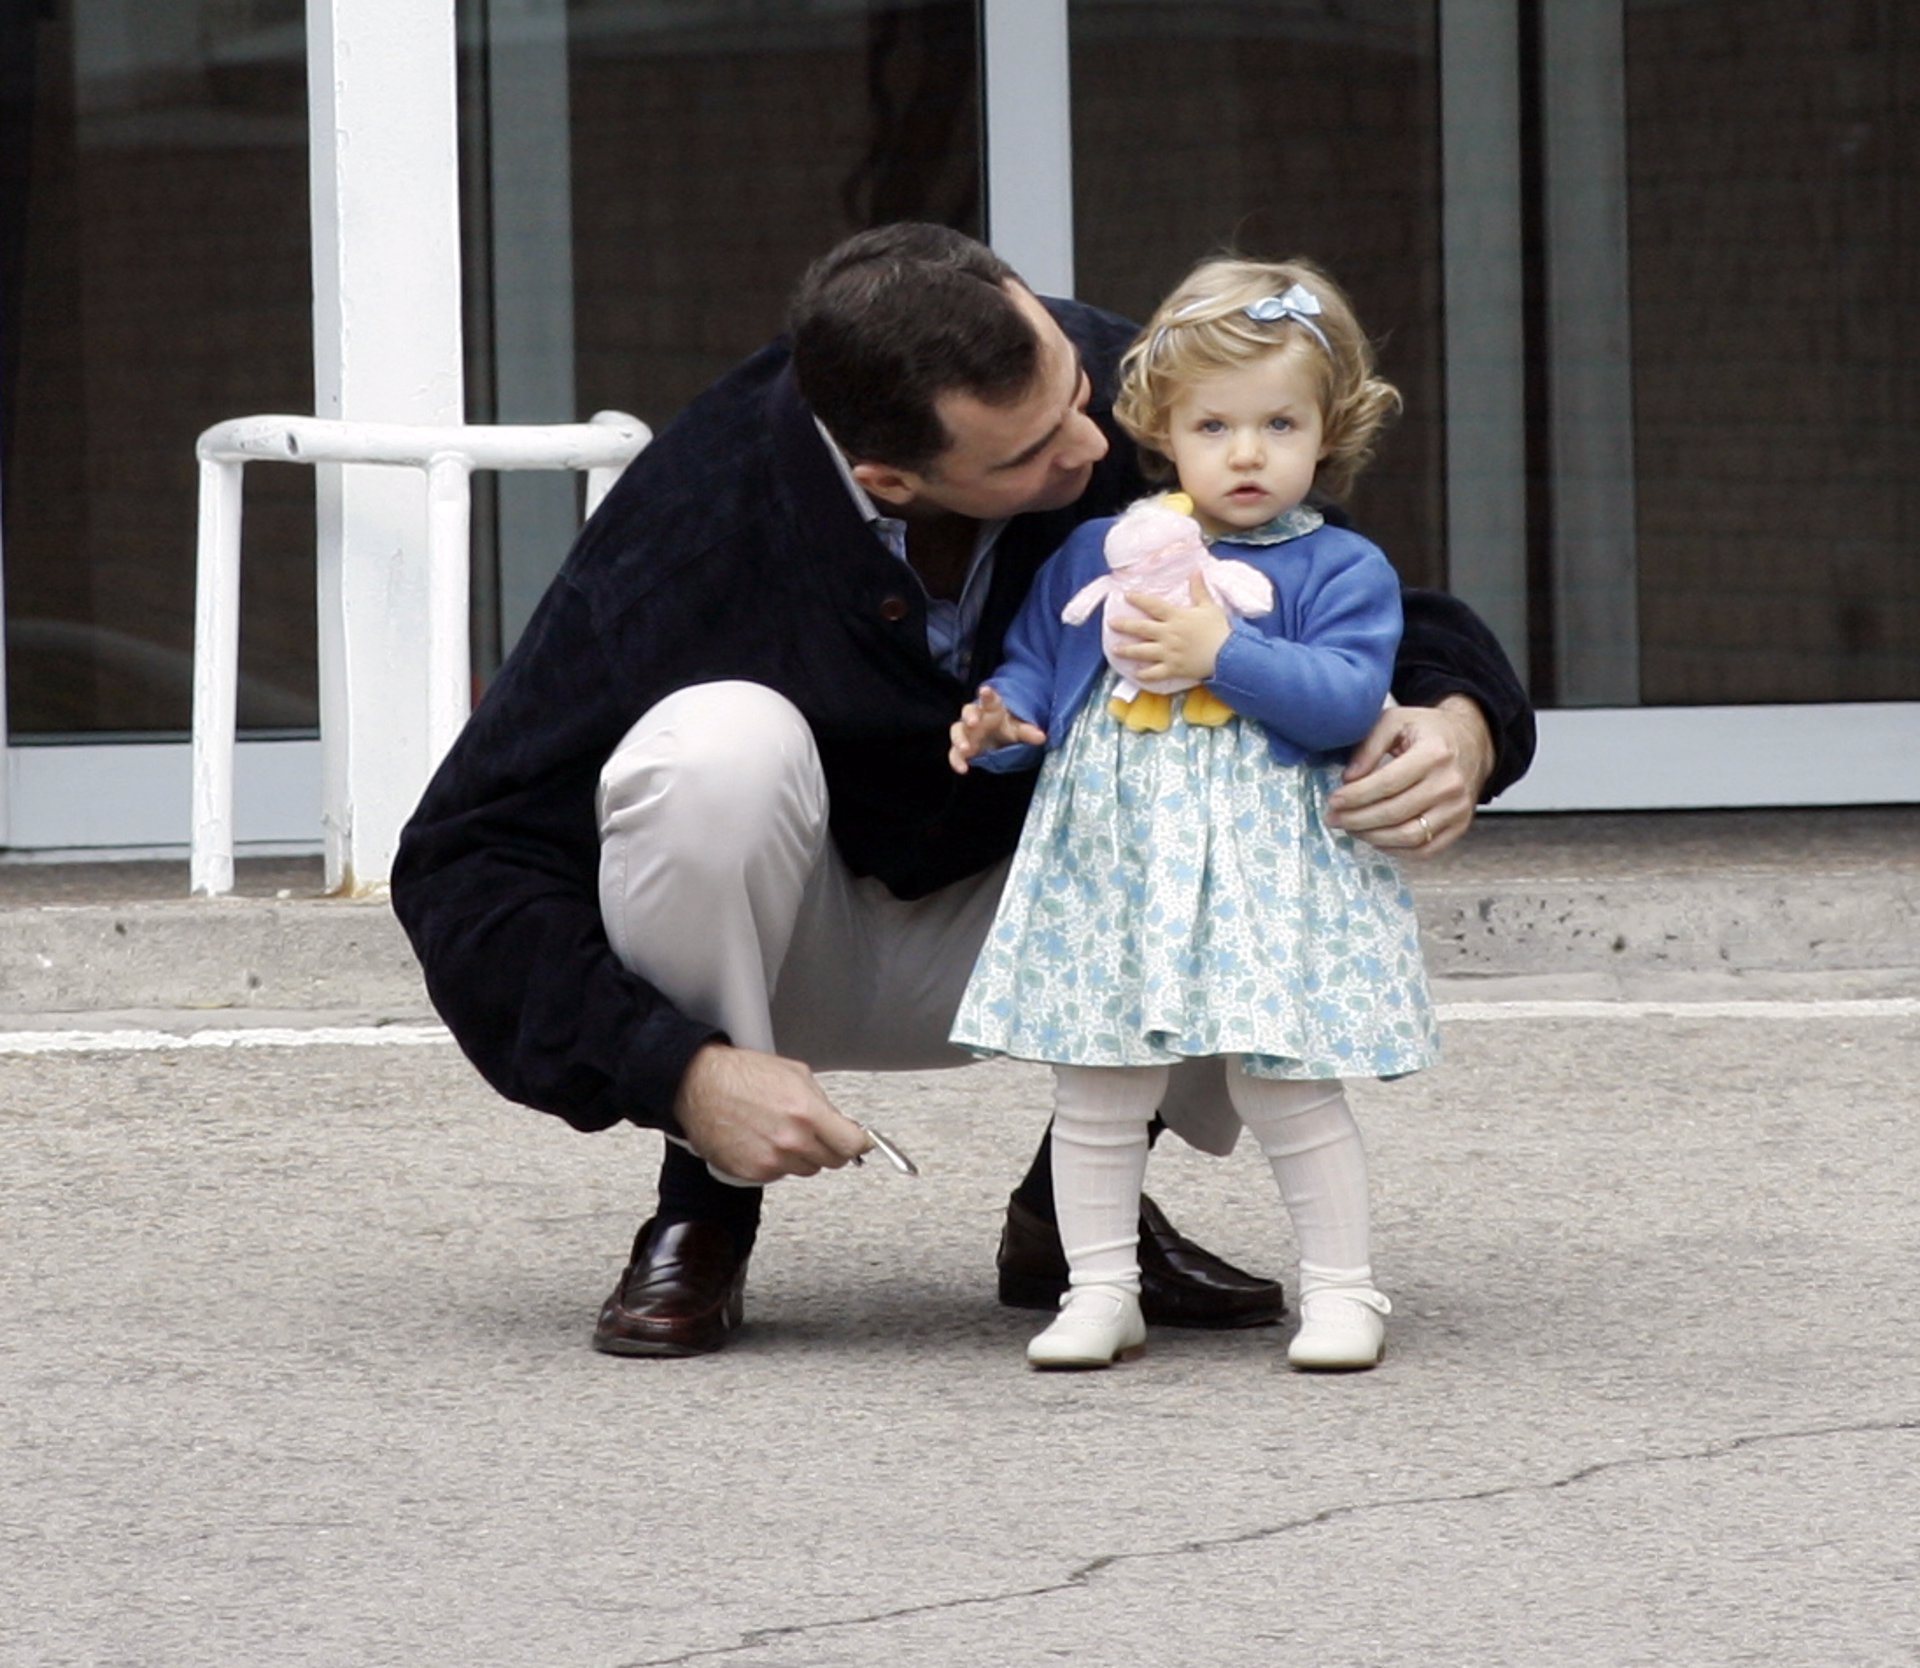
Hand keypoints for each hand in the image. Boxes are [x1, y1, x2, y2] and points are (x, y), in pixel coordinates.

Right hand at [672, 1043, 871, 1182]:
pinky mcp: (754, 1173)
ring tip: (781, 1131)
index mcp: (806, 1112)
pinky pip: (780, 1174)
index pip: (851, 1145)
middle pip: (832, 1161)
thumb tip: (843, 1124)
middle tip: (815, 1132)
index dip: (857, 1143)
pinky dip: (778, 1162)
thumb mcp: (795, 1074)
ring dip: (802, 1155)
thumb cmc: (742, 1075)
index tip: (858, 1142)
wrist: (699, 1087)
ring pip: (806, 1169)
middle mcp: (791, 1141)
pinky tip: (763, 1139)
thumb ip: (823, 1103)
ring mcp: (772, 1160)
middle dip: (829, 1147)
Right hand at [950, 684, 1045, 773]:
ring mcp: (966, 732)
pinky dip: (956, 760)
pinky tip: (962, 769)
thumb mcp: (1019, 729)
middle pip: (968, 711)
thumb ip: (1028, 732)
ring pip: (957, 730)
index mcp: (991, 708)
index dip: (987, 695)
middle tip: (973, 722)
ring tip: (965, 748)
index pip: (989, 699)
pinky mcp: (961, 747)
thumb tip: (1041, 737)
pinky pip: (955, 753)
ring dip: (959, 739)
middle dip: (970, 716)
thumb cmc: (1007, 728)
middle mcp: (976, 717)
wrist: (998, 739)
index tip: (985, 690)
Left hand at [1112, 575, 1231, 684]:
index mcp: (1176, 617)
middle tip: (1111, 623)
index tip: (1126, 595)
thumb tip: (1195, 571)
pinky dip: (1144, 674)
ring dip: (1127, 651)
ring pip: (1143, 651)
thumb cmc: (1220, 630)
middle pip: (1141, 628)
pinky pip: (1154, 673)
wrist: (1228, 654)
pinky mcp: (1173, 668)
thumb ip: (1199, 590)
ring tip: (1115, 650)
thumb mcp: (1209, 606)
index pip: (1153, 605)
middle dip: (1125, 625)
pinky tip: (1135, 673)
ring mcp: (1169, 653)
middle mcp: (1168, 634)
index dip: (1139, 599)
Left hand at [1326, 695, 1493, 856]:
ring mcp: (1457, 809)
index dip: (1356, 796)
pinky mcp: (1460, 826)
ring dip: (1372, 837)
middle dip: (1356, 820)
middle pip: (1394, 813)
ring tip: (1350, 828)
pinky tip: (1376, 838)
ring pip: (1408, 836)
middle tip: (1333, 818)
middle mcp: (1450, 784)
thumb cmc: (1429, 731)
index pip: (1387, 784)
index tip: (1334, 801)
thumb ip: (1369, 745)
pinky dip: (1396, 849)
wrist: (1473, 742)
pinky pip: (1424, 849)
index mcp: (1434, 754)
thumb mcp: (1396, 721)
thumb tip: (1349, 778)